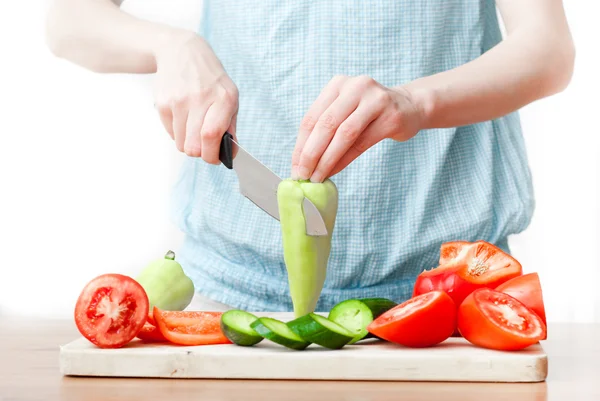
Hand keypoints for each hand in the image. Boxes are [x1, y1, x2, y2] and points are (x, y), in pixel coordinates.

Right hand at [153, 31, 238, 163]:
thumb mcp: (230, 96)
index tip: (214, 158)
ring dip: (188, 142)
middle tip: (204, 146)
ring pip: (181, 143)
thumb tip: (230, 154)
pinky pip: (170, 133)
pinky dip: (178, 132)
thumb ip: (230, 127)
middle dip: (200, 153)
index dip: (211, 154)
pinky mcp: (162, 103)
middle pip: (194, 145)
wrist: (182, 52)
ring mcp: (178, 100)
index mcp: (223, 98)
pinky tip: (183, 116)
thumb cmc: (210, 79)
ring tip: (194, 126)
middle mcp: (199, 98)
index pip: (211, 136)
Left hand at [291, 75, 423, 181]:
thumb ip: (325, 129)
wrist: (410, 106)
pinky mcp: (390, 117)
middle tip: (302, 174)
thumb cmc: (370, 113)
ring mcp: (376, 100)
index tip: (295, 166)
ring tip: (317, 177)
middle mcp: (356, 87)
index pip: (312, 117)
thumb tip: (302, 162)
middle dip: (311, 153)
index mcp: (338, 84)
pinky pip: (361, 143)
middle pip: (326, 124)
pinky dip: (344, 160)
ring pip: (344, 134)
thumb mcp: (345, 111)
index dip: (301, 144)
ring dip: (327, 159)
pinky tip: (334, 171)